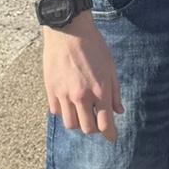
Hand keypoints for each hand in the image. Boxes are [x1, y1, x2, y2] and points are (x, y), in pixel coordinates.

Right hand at [42, 16, 123, 138]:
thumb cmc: (93, 46)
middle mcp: (81, 96)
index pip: (105, 124)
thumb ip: (115, 92)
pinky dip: (64, 112)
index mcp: (99, 91)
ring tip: (82, 113)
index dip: (110, 134)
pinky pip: (56, 112)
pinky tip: (69, 103)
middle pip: (87, 128)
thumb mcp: (110, 67)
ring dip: (78, 122)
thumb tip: (118, 111)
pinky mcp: (50, 90)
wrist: (69, 30)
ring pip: (70, 124)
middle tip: (97, 121)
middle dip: (94, 129)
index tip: (112, 137)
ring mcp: (64, 94)